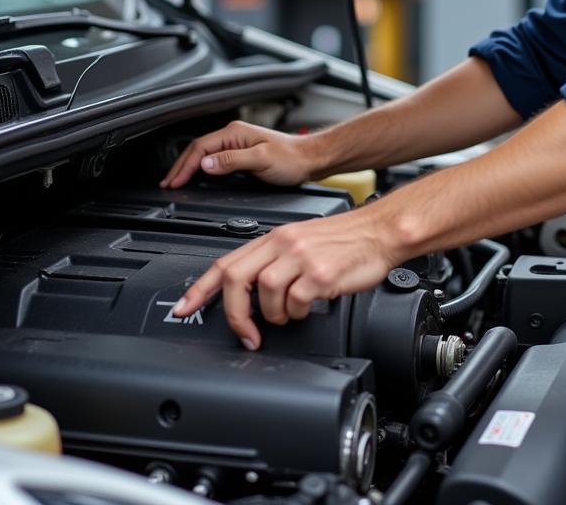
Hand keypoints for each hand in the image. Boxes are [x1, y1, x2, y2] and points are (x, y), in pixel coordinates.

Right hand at [160, 121, 321, 188]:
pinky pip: (214, 159)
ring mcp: (237, 143)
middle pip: (198, 149)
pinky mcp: (242, 153)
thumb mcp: (261, 159)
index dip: (184, 166)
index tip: (174, 182)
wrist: (310, 159)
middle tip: (168, 183)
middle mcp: (234, 135)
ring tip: (175, 180)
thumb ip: (232, 161)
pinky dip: (201, 168)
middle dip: (180, 166)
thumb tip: (206, 164)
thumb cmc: (292, 158)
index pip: (200, 148)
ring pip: (205, 154)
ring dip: (188, 167)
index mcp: (235, 132)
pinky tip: (197, 175)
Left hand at [170, 209, 398, 348]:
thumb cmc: (346, 240)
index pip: (225, 262)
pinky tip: (311, 305)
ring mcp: (301, 257)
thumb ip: (275, 261)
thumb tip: (252, 294)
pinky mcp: (320, 273)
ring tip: (291, 313)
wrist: (381, 231)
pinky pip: (296, 302)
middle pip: (237, 279)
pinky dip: (299, 311)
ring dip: (275, 315)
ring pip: (266, 294)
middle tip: (246, 333)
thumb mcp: (302, 242)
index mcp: (275, 237)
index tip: (183, 309)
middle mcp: (284, 244)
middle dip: (235, 314)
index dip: (199, 289)